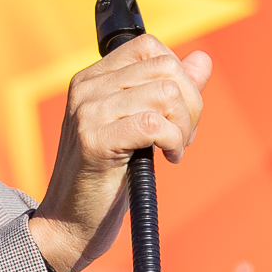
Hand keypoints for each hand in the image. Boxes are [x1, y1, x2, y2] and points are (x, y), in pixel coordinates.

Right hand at [27, 35, 210, 271]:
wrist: (69, 224)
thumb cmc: (105, 179)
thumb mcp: (139, 127)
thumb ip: (169, 91)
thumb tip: (202, 59)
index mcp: (91, 79)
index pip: (149, 47)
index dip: (178, 75)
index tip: (176, 112)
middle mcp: (86, 89)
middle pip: (165, 68)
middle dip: (190, 104)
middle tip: (181, 137)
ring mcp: (87, 112)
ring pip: (165, 93)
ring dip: (184, 126)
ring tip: (173, 149)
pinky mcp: (95, 140)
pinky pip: (155, 124)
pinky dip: (174, 141)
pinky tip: (167, 159)